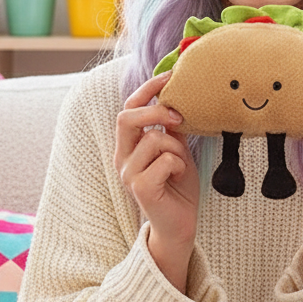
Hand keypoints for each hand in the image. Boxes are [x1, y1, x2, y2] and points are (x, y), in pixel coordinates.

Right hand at [115, 71, 199, 291]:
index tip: (170, 75)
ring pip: (154, 139)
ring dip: (176, 147)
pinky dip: (178, 165)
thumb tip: (178, 98)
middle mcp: (122, 158)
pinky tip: (177, 178)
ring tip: (180, 164)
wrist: (180, 226)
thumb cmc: (178, 187)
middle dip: (156, 111)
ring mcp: (128, 174)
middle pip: (127, 117)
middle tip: (180, 116)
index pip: (129, 108)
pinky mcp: (140, 188)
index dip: (147, 90)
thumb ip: (172, 128)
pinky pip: (165, 160)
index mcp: (128, 146)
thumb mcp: (176, 150)